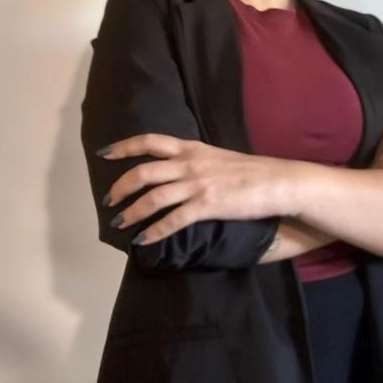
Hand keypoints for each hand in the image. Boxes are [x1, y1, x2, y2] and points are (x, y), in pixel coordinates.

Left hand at [98, 133, 288, 245]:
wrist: (278, 182)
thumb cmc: (251, 171)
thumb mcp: (217, 157)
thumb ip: (195, 161)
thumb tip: (177, 170)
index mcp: (191, 148)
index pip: (150, 141)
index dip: (124, 146)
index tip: (104, 154)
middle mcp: (189, 163)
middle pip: (143, 172)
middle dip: (120, 187)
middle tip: (108, 200)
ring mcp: (197, 184)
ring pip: (153, 197)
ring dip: (132, 212)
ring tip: (120, 223)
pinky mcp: (207, 206)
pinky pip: (173, 220)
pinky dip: (154, 232)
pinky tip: (144, 241)